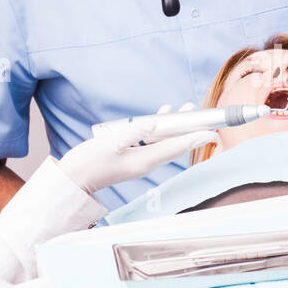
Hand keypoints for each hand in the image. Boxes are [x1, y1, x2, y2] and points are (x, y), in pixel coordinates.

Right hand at [59, 103, 215, 194]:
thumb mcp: (110, 144)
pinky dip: (159, 128)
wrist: (73, 179)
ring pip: (165, 141)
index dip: (197, 138)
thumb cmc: (89, 163)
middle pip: (175, 143)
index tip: (214, 132)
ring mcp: (140, 160)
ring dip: (176, 126)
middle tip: (206, 115)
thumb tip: (156, 122)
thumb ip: (134, 132)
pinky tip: (162, 114)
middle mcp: (146, 161)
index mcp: (145, 160)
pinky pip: (152, 141)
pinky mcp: (132, 156)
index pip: (177, 147)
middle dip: (191, 129)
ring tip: (187, 108)